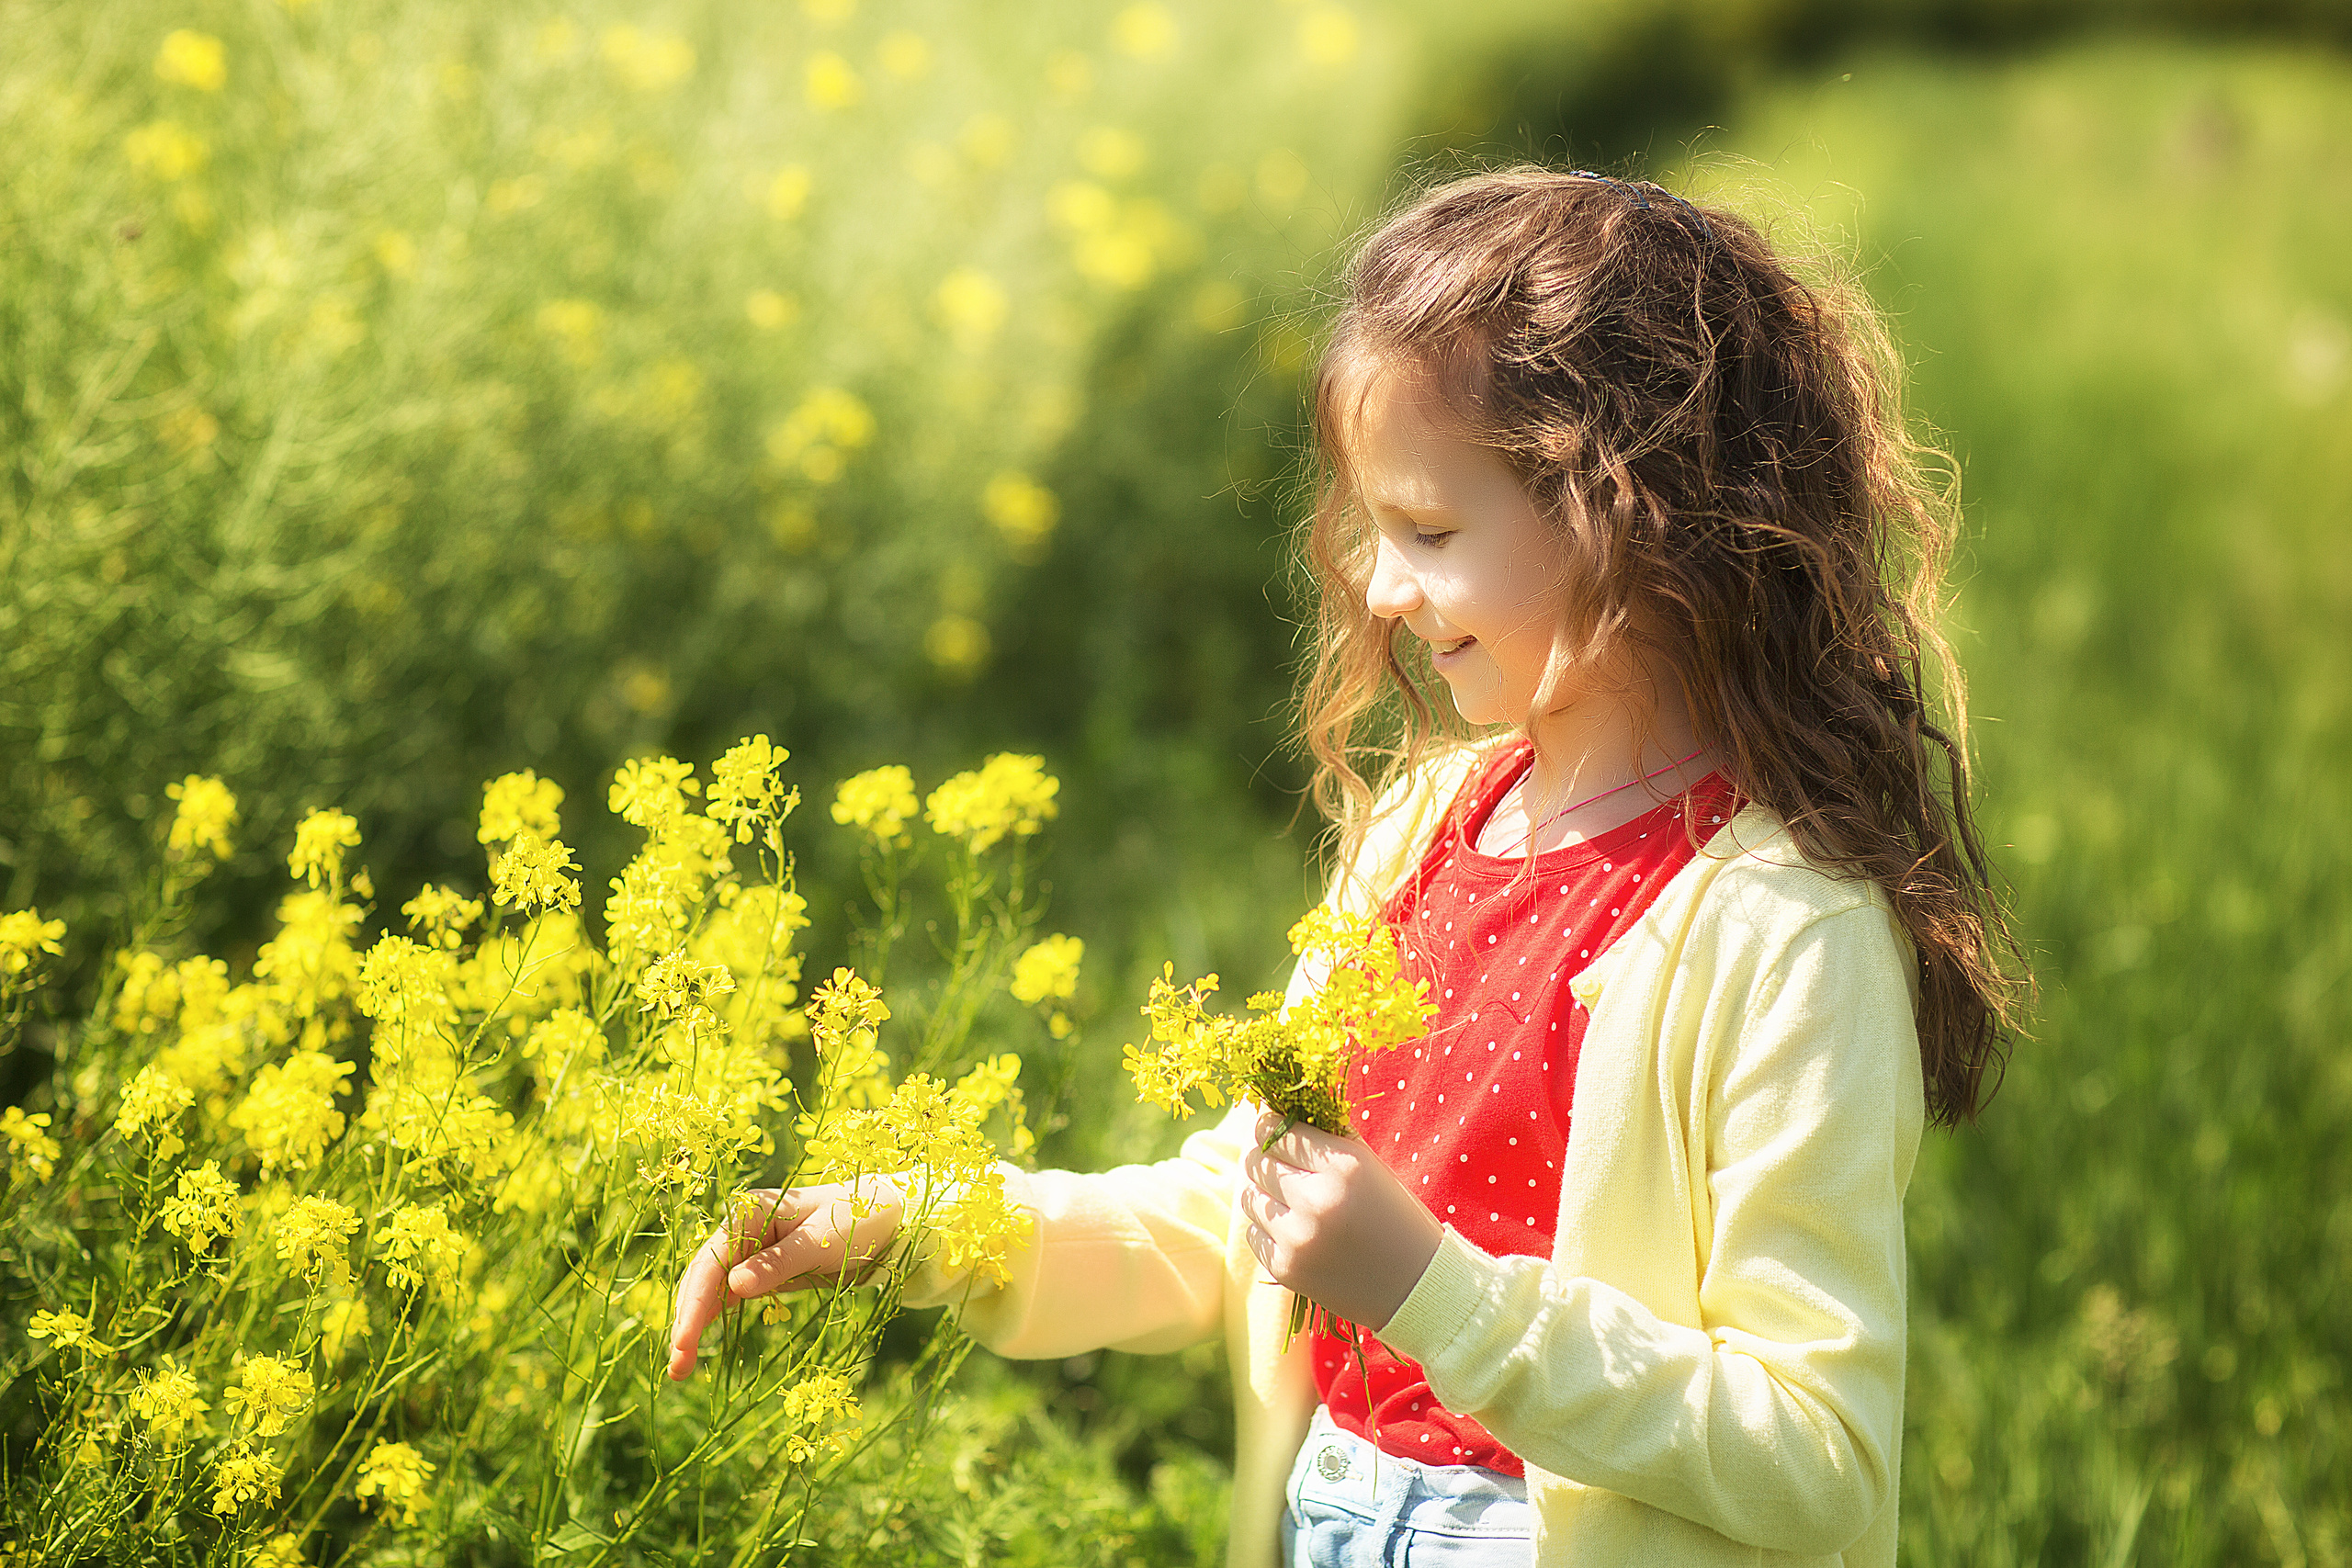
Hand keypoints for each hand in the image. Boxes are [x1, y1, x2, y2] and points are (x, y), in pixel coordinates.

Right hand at [666, 1179, 904, 1381]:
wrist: (885, 1216)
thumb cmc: (857, 1219)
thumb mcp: (821, 1242)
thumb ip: (779, 1263)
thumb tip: (734, 1286)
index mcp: (749, 1211)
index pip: (711, 1262)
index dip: (694, 1303)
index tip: (684, 1341)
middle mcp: (741, 1228)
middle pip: (702, 1277)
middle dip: (687, 1320)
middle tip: (677, 1367)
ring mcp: (748, 1248)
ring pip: (709, 1288)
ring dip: (694, 1323)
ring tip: (681, 1367)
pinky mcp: (760, 1268)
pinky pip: (728, 1293)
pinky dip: (714, 1317)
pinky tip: (700, 1343)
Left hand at [1238, 1109, 1443, 1330]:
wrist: (1416, 1285)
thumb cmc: (1395, 1217)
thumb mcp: (1369, 1167)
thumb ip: (1327, 1135)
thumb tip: (1277, 1110)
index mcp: (1344, 1167)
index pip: (1277, 1131)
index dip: (1270, 1126)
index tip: (1274, 1128)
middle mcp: (1317, 1201)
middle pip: (1256, 1161)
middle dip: (1264, 1158)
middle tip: (1278, 1162)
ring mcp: (1299, 1238)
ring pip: (1249, 1197)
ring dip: (1263, 1194)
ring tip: (1287, 1199)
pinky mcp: (1287, 1269)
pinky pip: (1253, 1234)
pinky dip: (1267, 1229)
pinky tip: (1294, 1231)